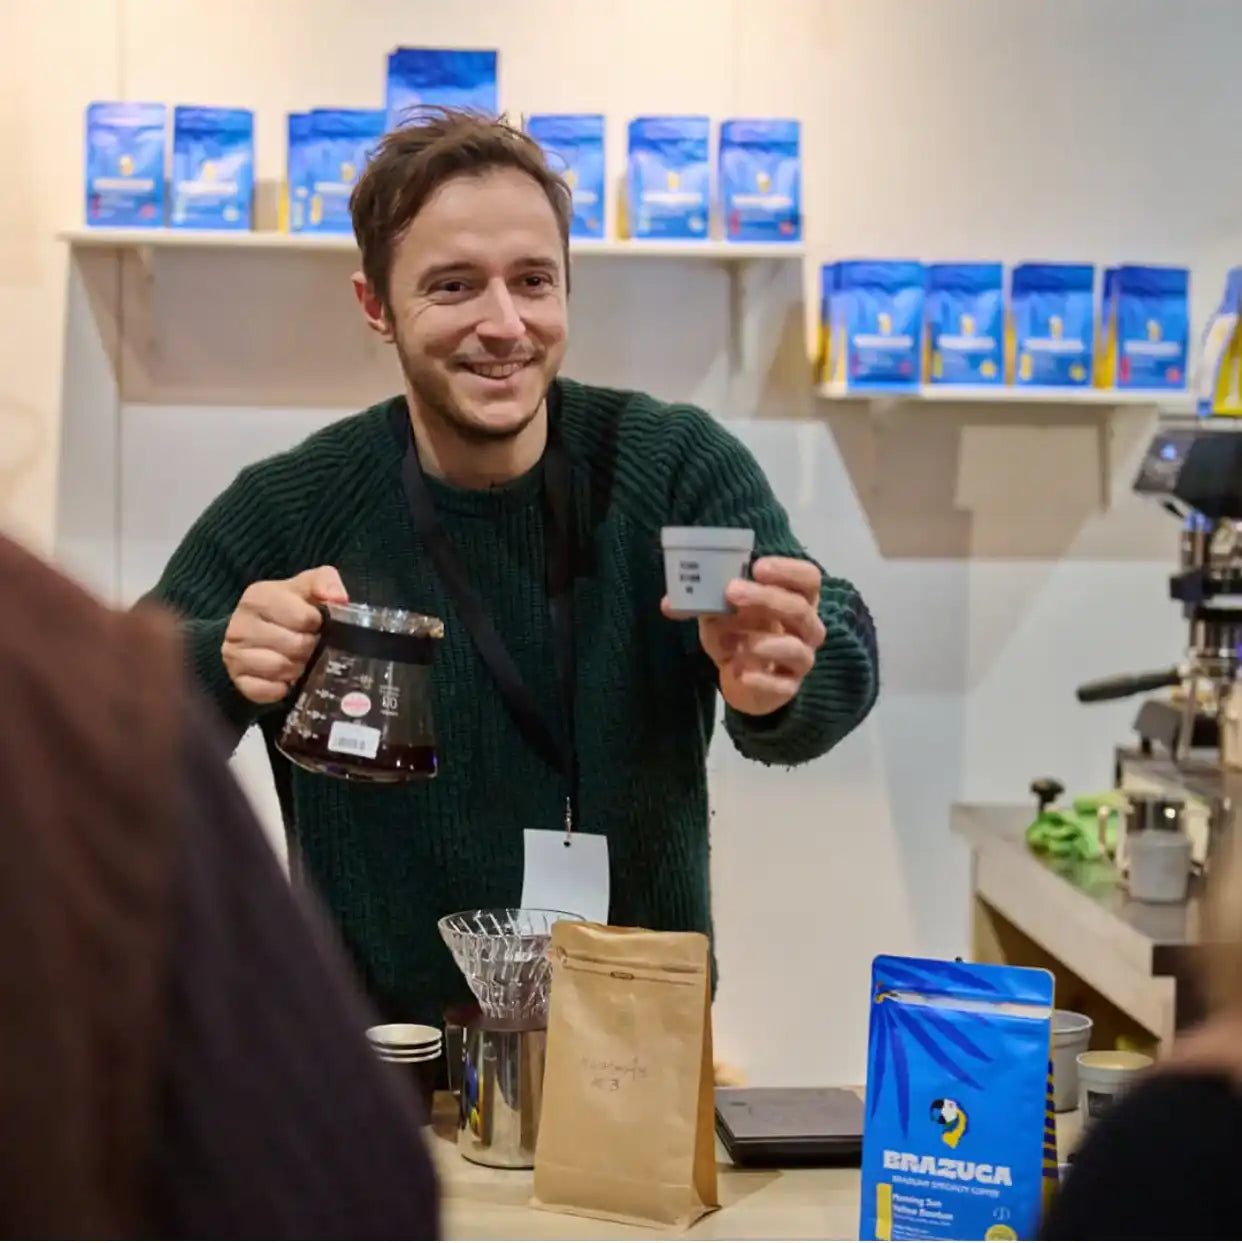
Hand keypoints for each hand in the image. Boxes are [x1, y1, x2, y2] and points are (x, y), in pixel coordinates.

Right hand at [222, 566, 347, 703]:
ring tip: (298, 660)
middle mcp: (240, 624)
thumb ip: (325, 582)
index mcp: (258, 597)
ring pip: (280, 668)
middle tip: (310, 645)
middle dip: (309, 648)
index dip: (317, 623)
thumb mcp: (308, 586)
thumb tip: (339, 598)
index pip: (303, 618)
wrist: (260, 629)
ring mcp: (234, 653)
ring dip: (297, 668)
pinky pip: (265, 690)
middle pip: (294, 646)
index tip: (315, 624)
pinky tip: (285, 679)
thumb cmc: (290, 607)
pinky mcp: (237, 679)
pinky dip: (281, 688)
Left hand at [663, 556, 824, 716]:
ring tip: (734, 642)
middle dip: (766, 598)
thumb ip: (701, 603)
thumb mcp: (718, 613)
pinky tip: (740, 672)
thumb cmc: (738, 633)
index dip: (789, 570)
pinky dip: (760, 679)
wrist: (742, 678)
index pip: (808, 579)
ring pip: (795, 648)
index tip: (757, 567)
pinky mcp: (788, 687)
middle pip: (800, 610)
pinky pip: (781, 684)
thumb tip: (669, 603)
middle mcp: (806, 628)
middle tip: (732, 591)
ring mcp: (800, 659)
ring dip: (765, 642)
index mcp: (795, 598)